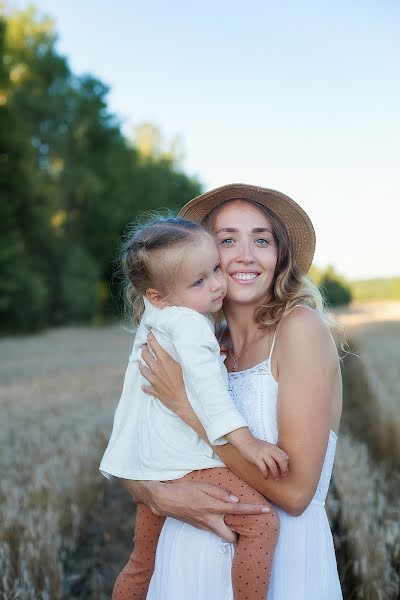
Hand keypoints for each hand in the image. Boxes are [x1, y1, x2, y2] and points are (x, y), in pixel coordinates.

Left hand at [139, 332, 189, 416]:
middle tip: (144, 347)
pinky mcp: (154, 390)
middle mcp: (156, 369)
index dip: (150, 338)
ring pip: (143, 370)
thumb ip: (178, 356)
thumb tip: (178, 348)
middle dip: (144, 350)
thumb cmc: (187, 382)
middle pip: (146, 356)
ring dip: (142, 365)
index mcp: (164, 361)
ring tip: (140, 363)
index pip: (154, 346)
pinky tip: (144, 385)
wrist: (184, 401)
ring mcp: (153, 380)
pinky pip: (146, 387)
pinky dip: (145, 385)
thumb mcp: (184, 365)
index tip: (148, 334)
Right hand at [149, 479, 270, 542]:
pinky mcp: (199, 527)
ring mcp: (204, 526)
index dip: (253, 510)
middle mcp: (210, 520)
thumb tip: (235, 499)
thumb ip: (220, 492)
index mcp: (213, 506)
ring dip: (228, 529)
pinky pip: (213, 530)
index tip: (266, 510)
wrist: (165, 500)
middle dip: (239, 533)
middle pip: (231, 537)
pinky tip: (215, 514)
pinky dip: (218, 525)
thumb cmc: (184, 489)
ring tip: (229, 517)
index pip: (238, 509)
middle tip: (242, 522)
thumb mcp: (202, 485)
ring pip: (222, 535)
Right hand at [240, 438, 288, 479]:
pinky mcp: (256, 458)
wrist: (245, 441)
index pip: (285, 456)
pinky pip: (263, 468)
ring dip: (275, 474)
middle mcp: (270, 450)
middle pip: (281, 460)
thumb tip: (281, 464)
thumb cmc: (256, 446)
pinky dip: (266, 474)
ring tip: (275, 478)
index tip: (285, 469)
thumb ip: (274, 453)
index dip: (286, 464)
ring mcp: (263, 454)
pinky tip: (265, 477)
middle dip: (284, 470)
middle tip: (284, 475)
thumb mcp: (268, 447)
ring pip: (273, 466)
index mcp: (273, 447)